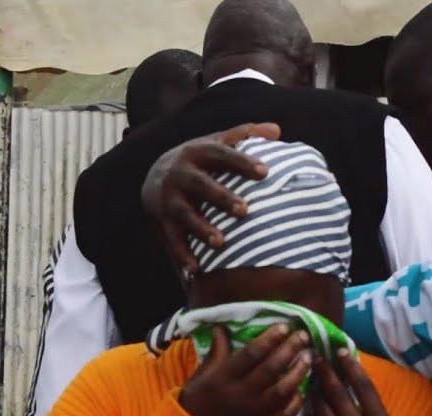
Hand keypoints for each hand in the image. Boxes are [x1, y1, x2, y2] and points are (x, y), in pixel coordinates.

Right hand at [141, 122, 282, 275]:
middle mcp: (179, 173)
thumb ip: (245, 135)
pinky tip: (197, 269)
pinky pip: (171, 239)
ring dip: (200, 228)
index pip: (220, 154)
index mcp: (197, 151)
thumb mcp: (216, 143)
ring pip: (183, 213)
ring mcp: (168, 198)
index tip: (265, 171)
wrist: (154, 174)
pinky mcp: (161, 221)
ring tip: (220, 242)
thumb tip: (276, 130)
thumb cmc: (199, 161)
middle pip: (199, 184)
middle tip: (244, 210)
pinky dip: (182, 254)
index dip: (241, 161)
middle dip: (220, 196)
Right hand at [178, 323, 311, 415]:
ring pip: (282, 392)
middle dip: (289, 350)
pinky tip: (301, 389)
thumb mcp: (201, 375)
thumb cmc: (197, 403)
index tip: (284, 327)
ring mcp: (253, 414)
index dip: (269, 339)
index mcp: (222, 379)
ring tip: (308, 358)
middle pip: (270, 370)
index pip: (250, 355)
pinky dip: (295, 402)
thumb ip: (217, 353)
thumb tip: (221, 327)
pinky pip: (284, 415)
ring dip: (298, 373)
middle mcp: (240, 395)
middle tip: (302, 336)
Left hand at [306, 349, 407, 415]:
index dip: (351, 367)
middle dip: (325, 372)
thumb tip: (362, 392)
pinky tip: (307, 406)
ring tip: (310, 380)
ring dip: (314, 392)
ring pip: (320, 410)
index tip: (341, 351)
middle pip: (337, 394)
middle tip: (316, 358)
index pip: (364, 388)